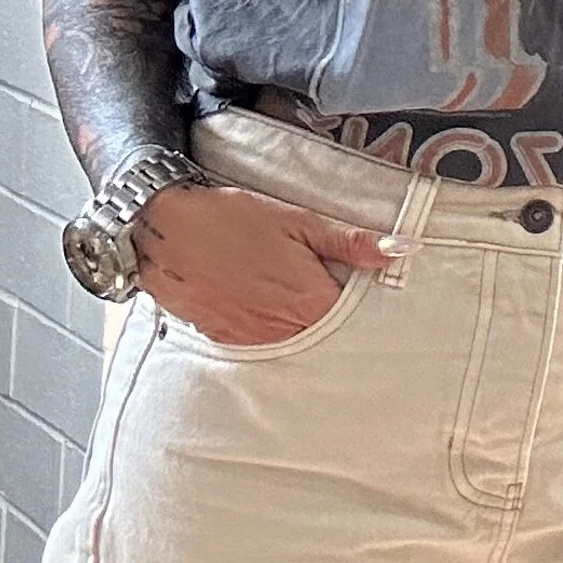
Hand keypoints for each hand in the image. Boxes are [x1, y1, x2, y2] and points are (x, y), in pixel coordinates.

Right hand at [131, 184, 400, 347]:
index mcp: (310, 302)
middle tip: (333, 294)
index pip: (356, 321)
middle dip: (336, 319)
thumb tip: (400, 250)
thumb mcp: (298, 221)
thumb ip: (350, 243)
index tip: (371, 298)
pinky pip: (262, 343)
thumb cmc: (230, 219)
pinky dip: (271, 329)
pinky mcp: (226, 339)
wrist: (162, 230)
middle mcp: (284, 330)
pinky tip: (265, 305)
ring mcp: (253, 339)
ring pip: (295, 342)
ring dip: (302, 326)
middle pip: (327, 336)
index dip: (366, 308)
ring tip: (293, 296)